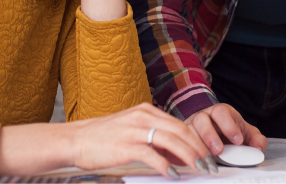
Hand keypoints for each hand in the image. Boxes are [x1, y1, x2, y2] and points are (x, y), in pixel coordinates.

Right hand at [71, 103, 212, 177]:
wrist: (75, 140)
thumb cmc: (103, 139)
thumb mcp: (133, 131)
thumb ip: (155, 140)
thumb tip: (178, 155)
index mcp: (147, 111)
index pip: (180, 124)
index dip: (197, 140)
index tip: (208, 154)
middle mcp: (143, 116)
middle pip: (181, 131)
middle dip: (199, 148)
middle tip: (210, 164)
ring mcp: (135, 129)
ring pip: (171, 140)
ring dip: (189, 156)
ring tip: (200, 169)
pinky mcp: (126, 145)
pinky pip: (152, 154)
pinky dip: (165, 165)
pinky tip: (174, 174)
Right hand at [185, 103, 267, 154]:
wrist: (214, 128)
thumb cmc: (231, 130)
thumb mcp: (246, 132)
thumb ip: (256, 139)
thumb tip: (258, 148)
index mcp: (220, 112)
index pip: (222, 112)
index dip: (229, 126)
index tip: (238, 141)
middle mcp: (204, 116)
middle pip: (202, 119)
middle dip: (210, 135)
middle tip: (219, 150)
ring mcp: (192, 125)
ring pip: (189, 129)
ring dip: (198, 144)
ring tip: (209, 157)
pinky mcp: (184, 136)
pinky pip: (182, 141)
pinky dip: (189, 150)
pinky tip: (198, 159)